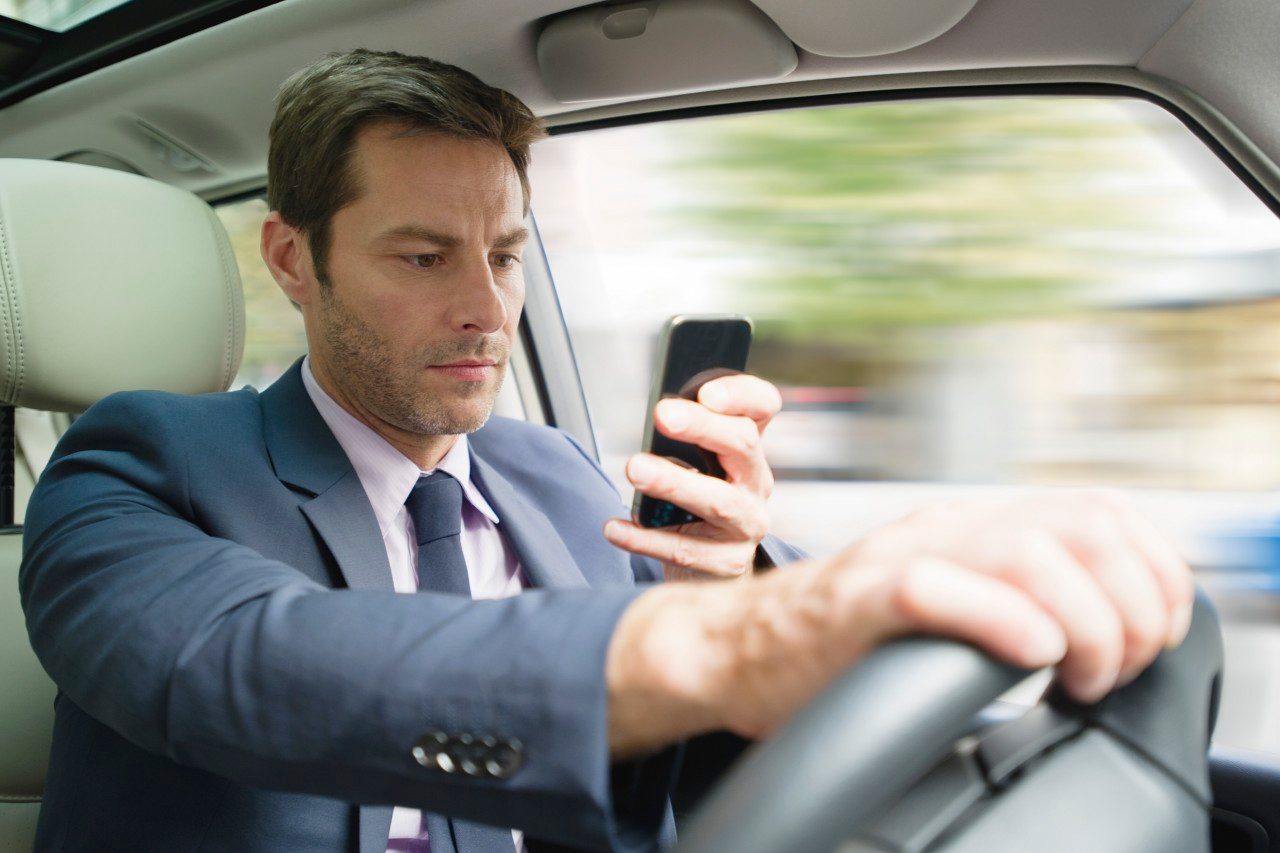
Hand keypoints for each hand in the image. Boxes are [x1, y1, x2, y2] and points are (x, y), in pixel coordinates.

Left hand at [602, 374, 780, 580]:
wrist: (713, 569)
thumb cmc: (697, 508)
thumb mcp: (699, 467)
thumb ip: (683, 441)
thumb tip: (653, 419)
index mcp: (748, 450)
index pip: (762, 407)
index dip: (741, 394)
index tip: (706, 393)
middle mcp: (756, 483)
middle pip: (743, 444)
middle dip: (702, 427)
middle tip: (662, 415)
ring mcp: (746, 525)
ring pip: (719, 500)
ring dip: (675, 482)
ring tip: (636, 469)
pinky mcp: (727, 562)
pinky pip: (684, 550)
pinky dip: (645, 538)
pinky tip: (615, 528)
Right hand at [604, 491, 1194, 756]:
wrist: (731, 649)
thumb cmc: (836, 644)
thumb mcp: (945, 605)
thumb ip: (1011, 598)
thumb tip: (1102, 634)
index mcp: (972, 525)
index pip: (1105, 512)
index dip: (1153, 575)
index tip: (1147, 638)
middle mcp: (944, 526)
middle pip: (1087, 525)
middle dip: (1130, 607)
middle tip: (1109, 670)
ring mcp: (900, 557)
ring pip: (1032, 550)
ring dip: (1083, 624)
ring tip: (1073, 675)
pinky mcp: (857, 601)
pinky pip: (939, 588)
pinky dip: (1005, 623)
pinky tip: (1025, 657)